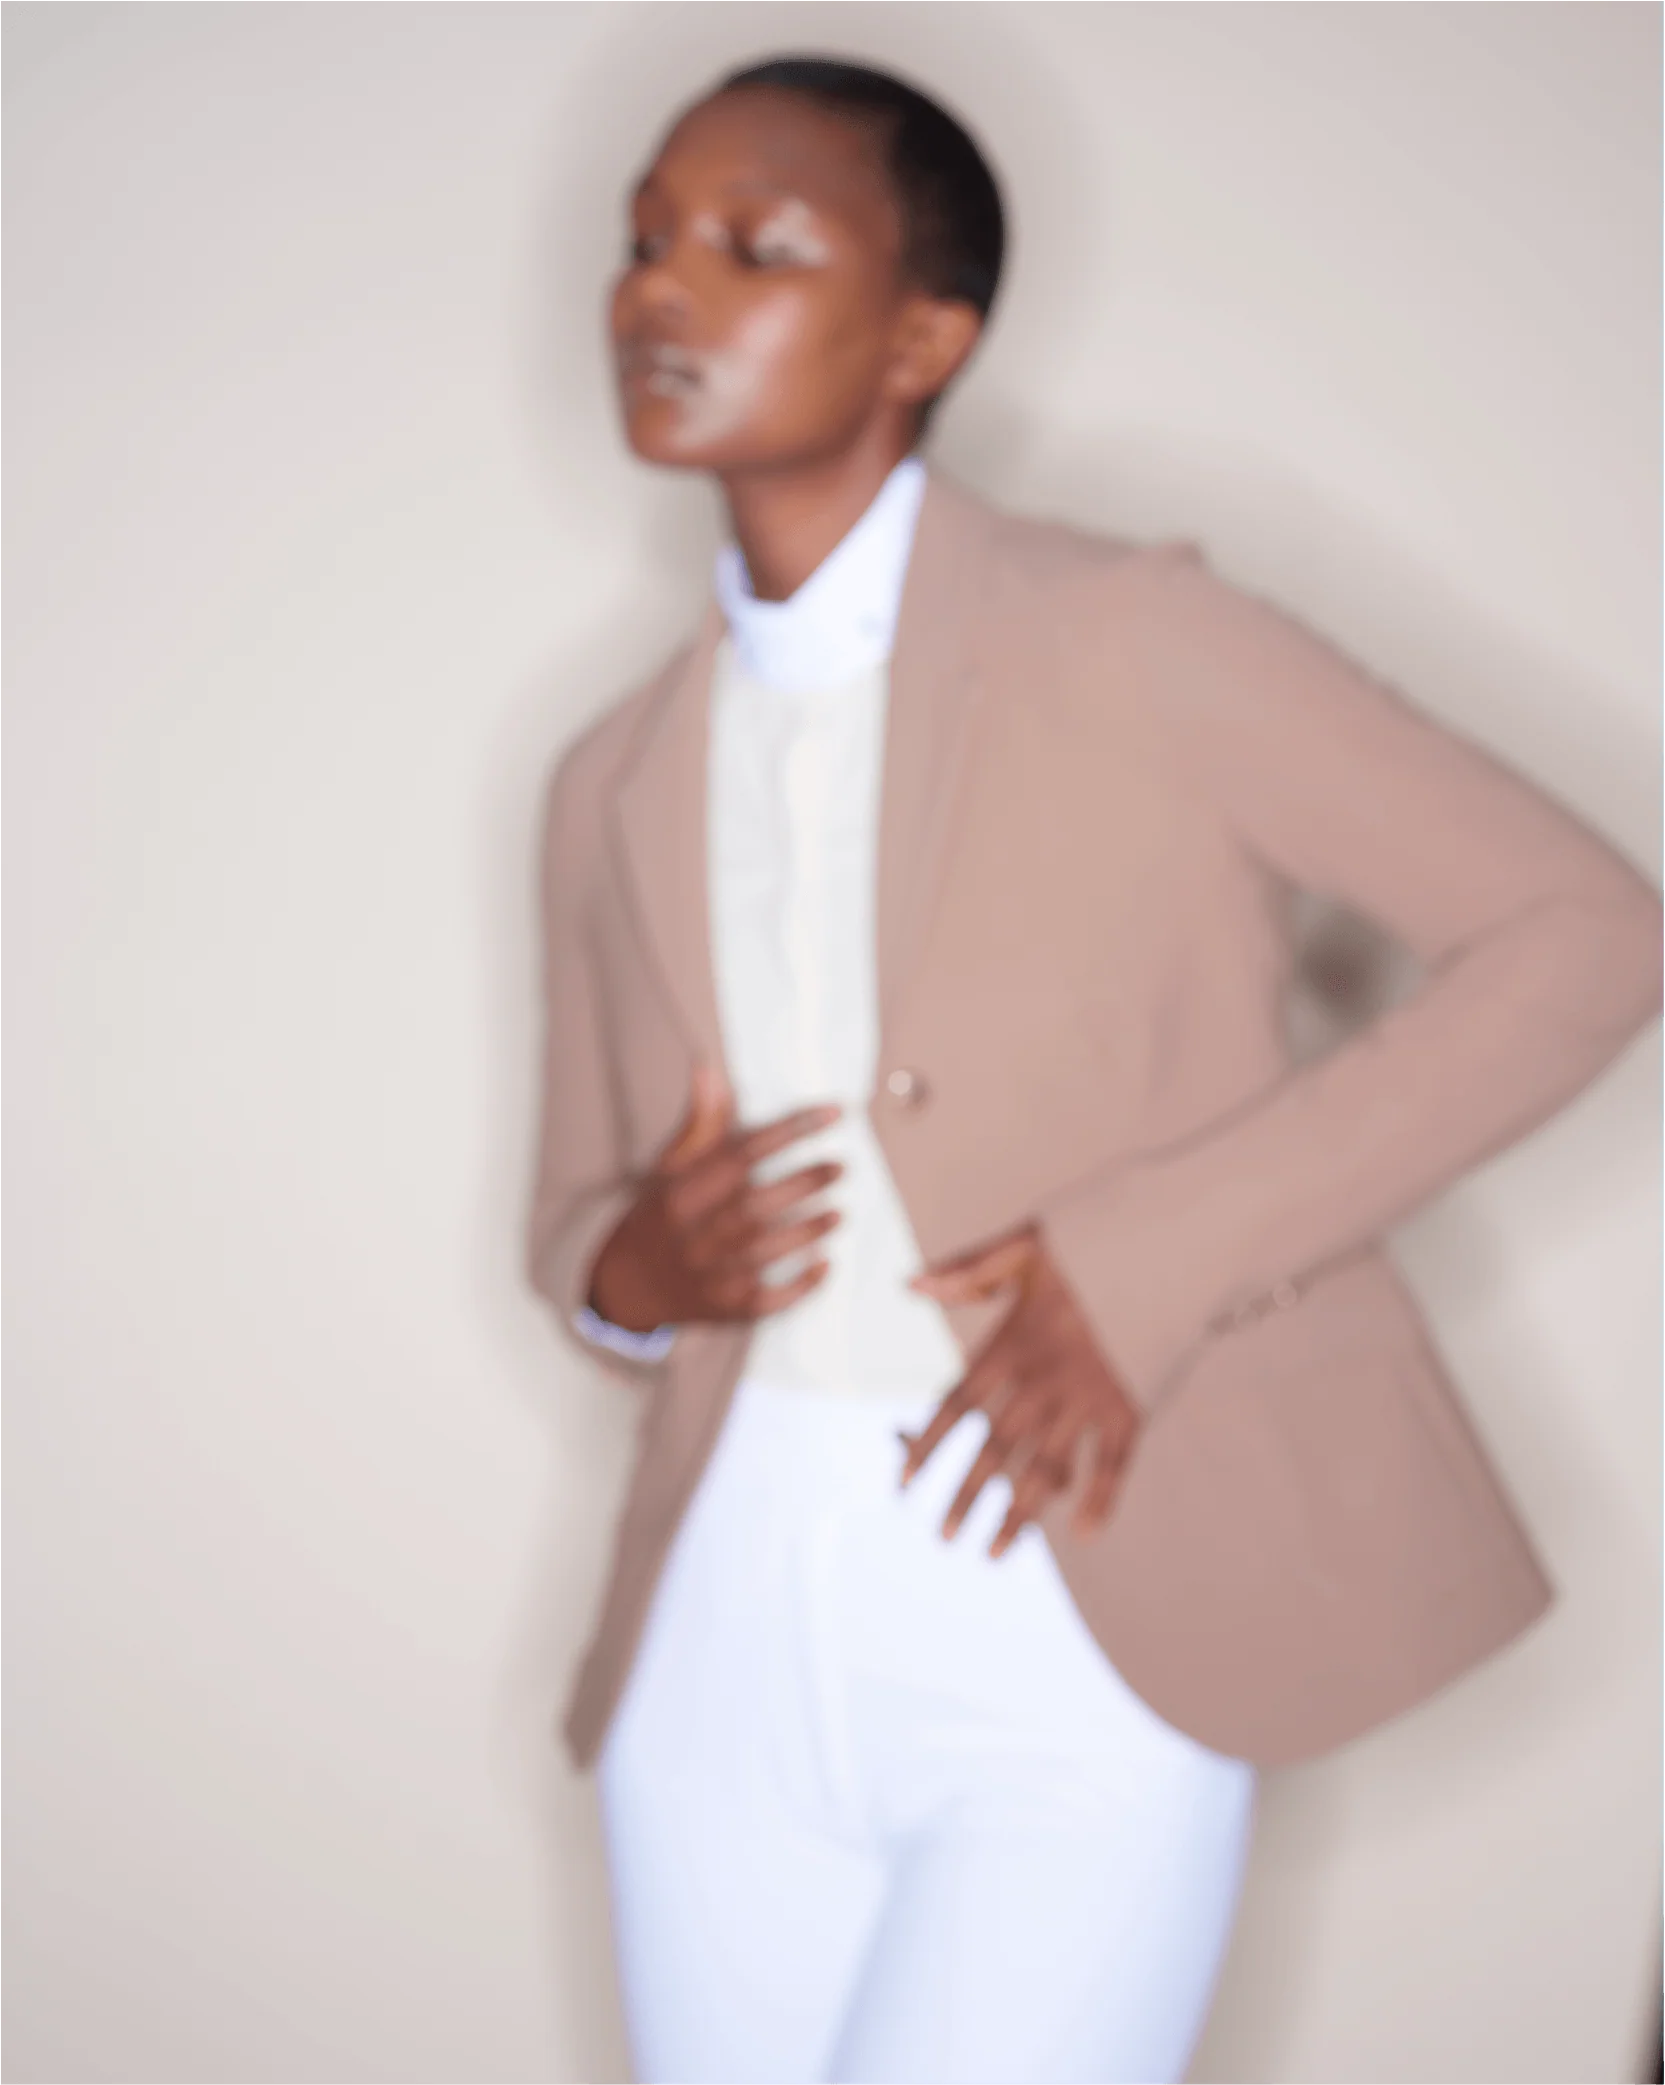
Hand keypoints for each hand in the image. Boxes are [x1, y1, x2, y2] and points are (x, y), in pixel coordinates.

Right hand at [586, 1058, 844, 1330]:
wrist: (625, 1286)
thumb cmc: (660, 1215)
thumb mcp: (669, 1168)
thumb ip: (699, 1124)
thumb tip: (709, 1070)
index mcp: (679, 1193)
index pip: (739, 1154)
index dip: (789, 1131)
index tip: (832, 1113)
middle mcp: (691, 1234)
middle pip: (752, 1205)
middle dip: (802, 1184)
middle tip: (840, 1167)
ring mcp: (706, 1275)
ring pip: (761, 1252)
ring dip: (806, 1231)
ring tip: (839, 1211)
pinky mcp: (723, 1309)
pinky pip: (765, 1302)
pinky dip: (798, 1286)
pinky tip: (825, 1265)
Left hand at [898, 1222, 1142, 1557]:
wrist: (1167, 1241)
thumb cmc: (1090, 1244)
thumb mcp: (1023, 1246)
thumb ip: (969, 1272)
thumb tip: (911, 1286)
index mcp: (1012, 1343)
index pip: (956, 1404)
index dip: (927, 1444)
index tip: (904, 1482)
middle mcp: (1044, 1379)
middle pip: (995, 1450)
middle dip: (966, 1496)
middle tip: (944, 1536)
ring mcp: (1088, 1397)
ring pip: (1047, 1469)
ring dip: (1019, 1514)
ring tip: (994, 1553)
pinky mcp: (1130, 1405)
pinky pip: (1114, 1462)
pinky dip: (1101, 1498)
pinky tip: (1083, 1534)